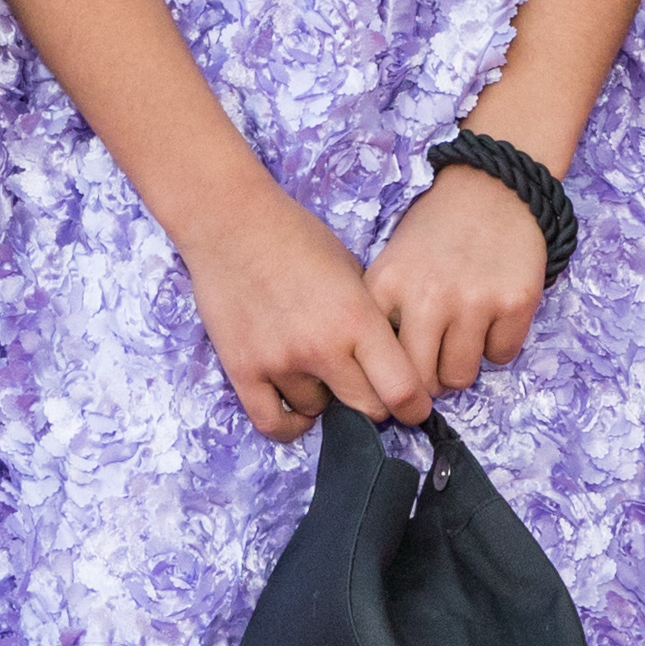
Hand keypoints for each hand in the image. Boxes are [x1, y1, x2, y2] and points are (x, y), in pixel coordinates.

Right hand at [186, 182, 433, 445]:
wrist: (230, 221)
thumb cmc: (296, 237)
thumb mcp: (352, 270)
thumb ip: (370, 320)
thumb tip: (391, 365)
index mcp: (357, 318)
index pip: (401, 390)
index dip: (414, 406)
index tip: (413, 407)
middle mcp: (321, 347)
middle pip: (366, 410)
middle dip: (374, 403)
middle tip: (367, 388)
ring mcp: (280, 362)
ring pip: (318, 412)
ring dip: (324, 398)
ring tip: (316, 368)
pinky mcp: (243, 370)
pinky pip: (273, 424)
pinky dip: (291, 424)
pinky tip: (298, 407)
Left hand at [362, 163, 551, 402]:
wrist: (491, 188)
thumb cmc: (435, 232)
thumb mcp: (392, 262)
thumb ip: (384, 314)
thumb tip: (379, 378)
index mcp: (388, 285)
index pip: (379, 362)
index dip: (388, 378)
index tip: (395, 382)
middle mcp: (428, 296)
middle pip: (422, 381)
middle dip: (428, 382)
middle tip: (434, 364)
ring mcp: (474, 300)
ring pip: (462, 377)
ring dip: (462, 365)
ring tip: (462, 334)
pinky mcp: (515, 302)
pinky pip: (501, 356)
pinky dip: (497, 344)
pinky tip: (492, 314)